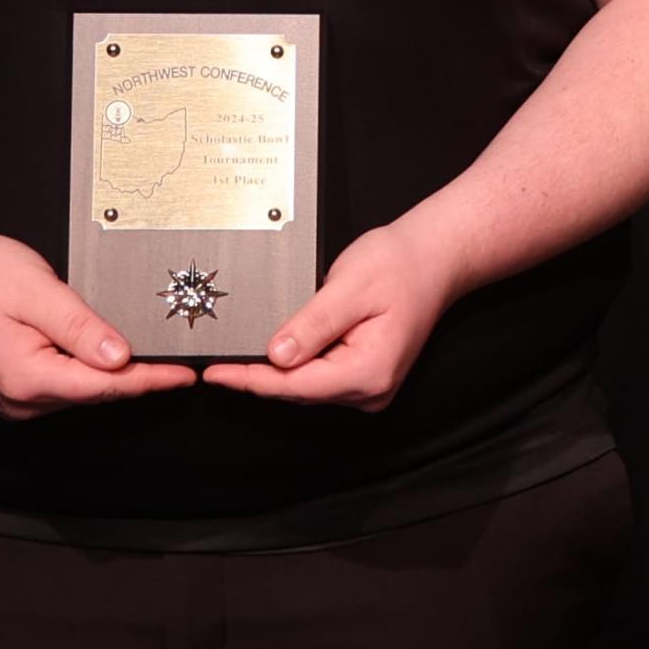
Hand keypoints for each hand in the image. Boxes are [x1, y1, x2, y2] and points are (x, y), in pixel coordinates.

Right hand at [0, 227, 190, 417]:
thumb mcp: (38, 292)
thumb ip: (81, 327)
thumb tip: (121, 357)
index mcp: (26, 378)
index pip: (104, 386)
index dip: (150, 380)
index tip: (184, 375)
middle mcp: (19, 399)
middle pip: (95, 392)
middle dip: (136, 376)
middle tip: (176, 358)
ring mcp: (14, 399)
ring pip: (80, 391)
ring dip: (110, 373)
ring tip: (145, 350)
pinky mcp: (13, 390)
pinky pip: (63, 386)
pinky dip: (86, 371)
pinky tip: (103, 353)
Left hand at [207, 217, 468, 406]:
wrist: (435, 258)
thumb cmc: (400, 265)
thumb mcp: (349, 287)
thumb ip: (312, 324)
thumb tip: (275, 355)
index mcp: (368, 371)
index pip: (295, 385)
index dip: (250, 379)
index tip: (214, 374)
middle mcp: (371, 389)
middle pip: (299, 390)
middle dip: (258, 377)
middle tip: (215, 362)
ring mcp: (371, 386)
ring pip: (308, 387)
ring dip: (275, 373)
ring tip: (237, 356)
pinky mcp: (367, 376)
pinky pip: (321, 378)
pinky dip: (295, 366)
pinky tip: (276, 351)